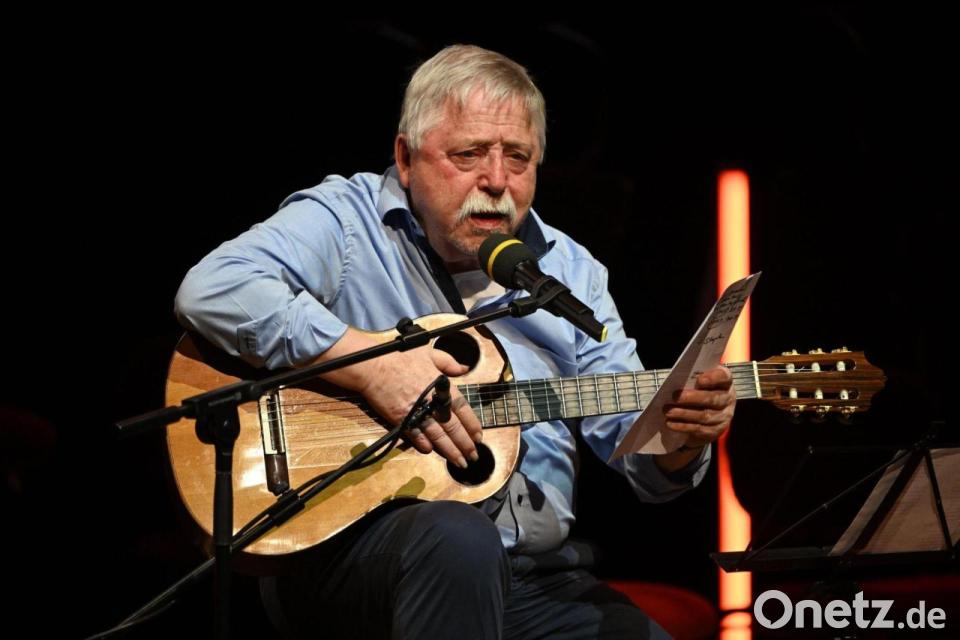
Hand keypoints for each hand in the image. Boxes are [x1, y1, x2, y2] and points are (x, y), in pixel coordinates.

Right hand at [316, 328, 481, 468]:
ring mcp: (417, 412)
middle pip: (454, 427)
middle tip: (473, 456)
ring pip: (438, 436)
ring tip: (459, 462)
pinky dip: (425, 445)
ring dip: (450, 451)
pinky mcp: (402, 419)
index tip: (479, 436)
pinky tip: (432, 452)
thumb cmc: (400, 357)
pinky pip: (416, 436)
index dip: (472, 425)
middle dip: (465, 444)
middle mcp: (432, 402)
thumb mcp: (429, 352)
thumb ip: (448, 362)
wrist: (373, 366)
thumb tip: (464, 368)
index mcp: (442, 386)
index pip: (463, 409)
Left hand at [663, 365, 736, 448]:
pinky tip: (670, 423)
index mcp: (725, 382)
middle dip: (692, 398)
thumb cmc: (701, 392)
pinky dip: (683, 426)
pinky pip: (698, 429)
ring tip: (667, 411)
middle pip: (712, 398)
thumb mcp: (700, 382)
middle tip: (675, 396)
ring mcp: (723, 416)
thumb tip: (675, 381)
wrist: (710, 414)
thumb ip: (692, 379)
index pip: (723, 377)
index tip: (700, 380)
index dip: (713, 378)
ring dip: (683, 413)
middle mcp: (727, 399)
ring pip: (704, 415)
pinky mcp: (715, 430)